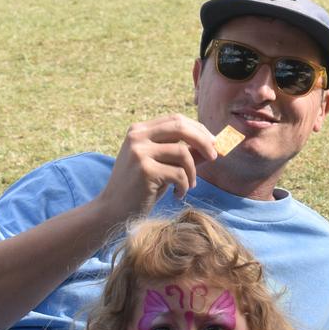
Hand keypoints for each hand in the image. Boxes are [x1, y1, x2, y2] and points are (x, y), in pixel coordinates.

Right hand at [95, 114, 218, 221]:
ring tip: (189, 185)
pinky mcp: (145, 170)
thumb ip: (184, 154)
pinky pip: (179, 174)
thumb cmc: (141, 188)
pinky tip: (178, 195)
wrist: (114, 210)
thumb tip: (213, 145)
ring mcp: (139, 152)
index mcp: (139, 130)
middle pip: (181, 127)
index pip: (176, 119)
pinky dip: (185, 186)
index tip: (213, 143)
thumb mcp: (162, 165)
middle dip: (203, 141)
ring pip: (183, 153)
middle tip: (214, 157)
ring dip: (192, 172)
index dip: (198, 129)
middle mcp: (137, 137)